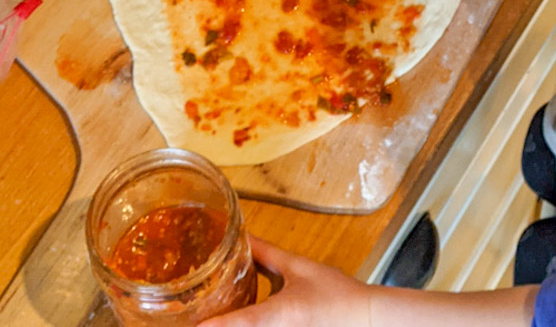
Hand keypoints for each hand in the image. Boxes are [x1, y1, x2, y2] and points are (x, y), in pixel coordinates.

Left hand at [199, 237, 372, 326]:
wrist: (364, 318)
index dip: (222, 325)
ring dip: (232, 324)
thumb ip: (266, 254)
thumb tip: (244, 237)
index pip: (246, 321)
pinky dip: (244, 324)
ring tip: (206, 318)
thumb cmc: (336, 295)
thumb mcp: (299, 268)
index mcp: (280, 313)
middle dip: (220, 325)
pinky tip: (232, 319)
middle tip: (192, 317)